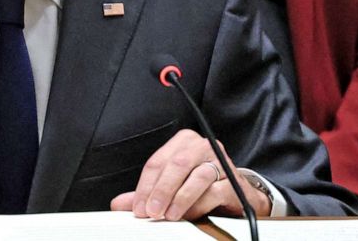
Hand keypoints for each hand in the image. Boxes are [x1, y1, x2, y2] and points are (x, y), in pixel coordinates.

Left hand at [110, 129, 271, 220]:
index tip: (138, 207)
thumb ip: (147, 193)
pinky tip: (191, 214)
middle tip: (152, 211)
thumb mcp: (171, 186)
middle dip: (161, 190)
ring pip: (198, 175)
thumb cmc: (201, 186)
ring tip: (170, 215)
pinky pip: (215, 191)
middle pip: (177, 164)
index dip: (145, 186)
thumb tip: (120, 204)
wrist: (238, 195)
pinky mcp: (234, 180)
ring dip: (180, 198)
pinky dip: (200, 204)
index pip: (157, 161)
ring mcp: (220, 161)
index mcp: (183, 142)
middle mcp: (202, 146)